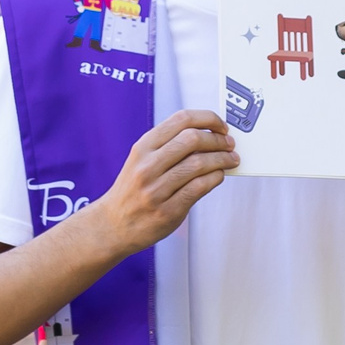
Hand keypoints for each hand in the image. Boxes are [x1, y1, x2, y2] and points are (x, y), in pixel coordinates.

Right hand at [88, 109, 236, 254]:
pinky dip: (215, 178)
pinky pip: (199, 188)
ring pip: (199, 164)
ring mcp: (156, 189)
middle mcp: (147, 166)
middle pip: (192, 139)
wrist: (113, 225)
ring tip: (231, 160)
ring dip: (222, 160)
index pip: (181, 120)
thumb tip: (209, 135)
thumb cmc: (133, 191)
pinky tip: (218, 176)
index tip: (221, 126)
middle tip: (230, 145)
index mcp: (143, 147)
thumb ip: (169, 146)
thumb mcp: (142, 160)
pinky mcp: (167, 210)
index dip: (208, 119)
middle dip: (218, 140)